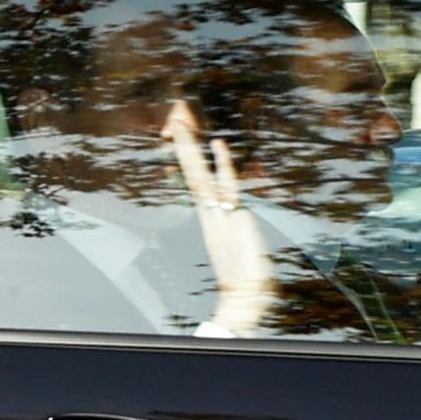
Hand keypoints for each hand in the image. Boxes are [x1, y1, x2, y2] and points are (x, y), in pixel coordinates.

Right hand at [162, 100, 275, 335]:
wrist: (244, 299)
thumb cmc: (247, 280)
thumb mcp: (242, 249)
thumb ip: (239, 233)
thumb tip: (239, 224)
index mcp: (212, 219)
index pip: (198, 181)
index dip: (190, 158)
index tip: (182, 136)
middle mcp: (211, 214)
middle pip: (192, 173)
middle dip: (184, 146)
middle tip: (174, 120)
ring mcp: (218, 215)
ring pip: (201, 176)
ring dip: (192, 149)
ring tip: (181, 124)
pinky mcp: (231, 219)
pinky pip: (226, 186)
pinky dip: (222, 165)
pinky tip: (217, 145)